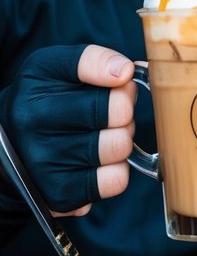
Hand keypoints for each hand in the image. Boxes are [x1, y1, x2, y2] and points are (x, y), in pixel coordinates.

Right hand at [0, 45, 135, 215]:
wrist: (9, 147)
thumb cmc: (41, 100)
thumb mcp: (53, 68)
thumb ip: (91, 59)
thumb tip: (126, 71)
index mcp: (34, 98)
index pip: (103, 92)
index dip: (124, 88)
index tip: (121, 83)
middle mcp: (35, 134)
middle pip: (119, 118)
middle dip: (124, 113)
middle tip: (112, 113)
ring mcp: (47, 168)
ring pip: (120, 149)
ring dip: (121, 140)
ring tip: (102, 134)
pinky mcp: (61, 196)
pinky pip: (116, 181)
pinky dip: (115, 169)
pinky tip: (97, 161)